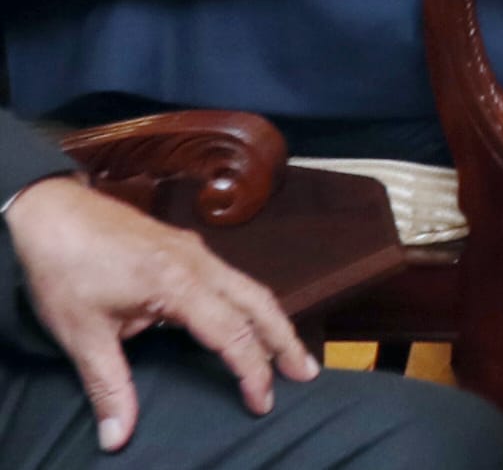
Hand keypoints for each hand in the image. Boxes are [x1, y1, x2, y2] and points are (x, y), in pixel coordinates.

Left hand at [4, 175, 313, 448]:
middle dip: (285, 339)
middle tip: (307, 372)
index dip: (252, 370)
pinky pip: (230, 276)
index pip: (232, 333)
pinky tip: (241, 317)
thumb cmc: (64, 268)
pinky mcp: (184, 246)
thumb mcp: (82, 334)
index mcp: (179, 283)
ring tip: (285, 350)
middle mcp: (198, 262)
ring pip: (248, 285)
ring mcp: (194, 250)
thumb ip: (109, 385)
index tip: (262, 401)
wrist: (51, 212)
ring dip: (271, 319)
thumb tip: (118, 434)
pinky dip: (249, 302)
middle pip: (259, 302)